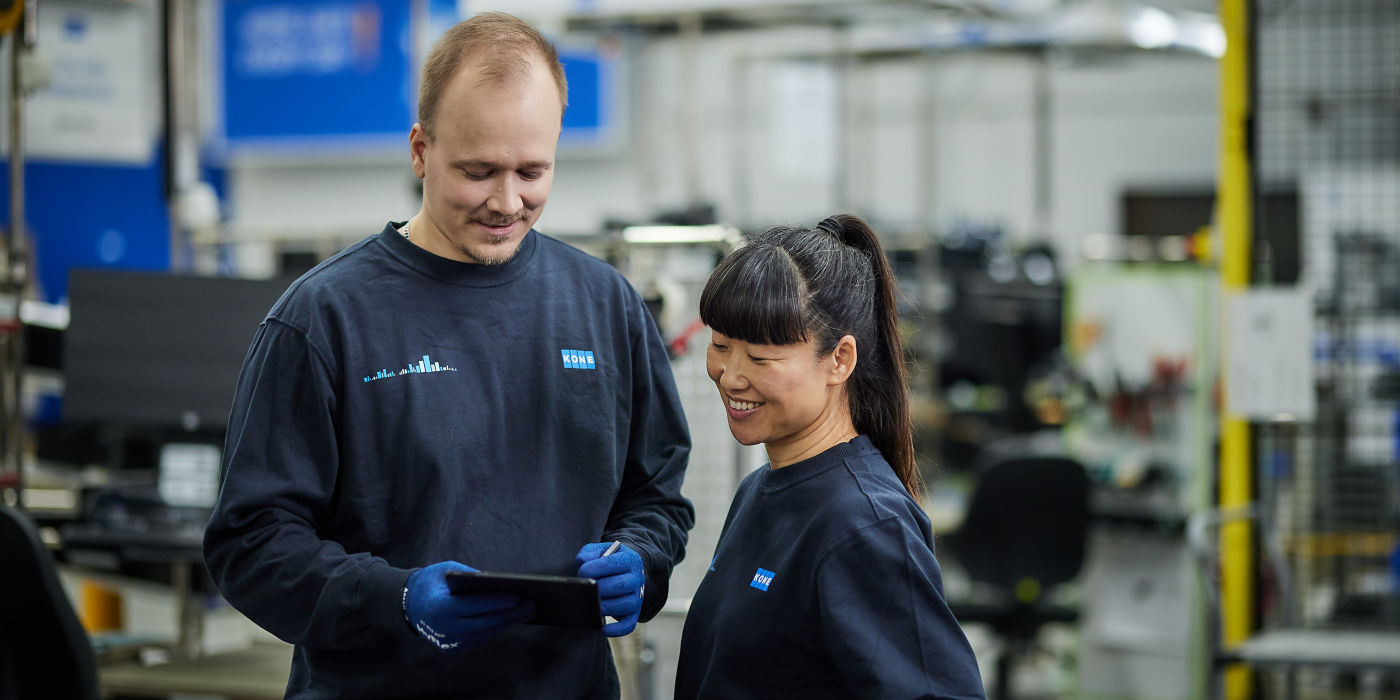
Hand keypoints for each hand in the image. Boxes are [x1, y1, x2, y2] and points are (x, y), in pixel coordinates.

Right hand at [403, 561, 533, 651]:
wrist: (409, 605)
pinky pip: (479, 638)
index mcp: (439, 607)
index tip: (517, 597)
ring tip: (528, 612)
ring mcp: (448, 641)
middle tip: (531, 605)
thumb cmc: (432, 582)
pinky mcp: (452, 648)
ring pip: (484, 633)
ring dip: (507, 623)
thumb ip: (469, 575)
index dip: (496, 602)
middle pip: (483, 623)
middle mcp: (444, 628)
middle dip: (509, 615)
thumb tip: (498, 583)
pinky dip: (496, 628)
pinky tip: (512, 619)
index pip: (473, 606)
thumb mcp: (446, 570)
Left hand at [576, 542, 644, 636]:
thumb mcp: (600, 550)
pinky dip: (617, 629)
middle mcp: (637, 577)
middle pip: (622, 585)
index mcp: (629, 559)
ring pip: (626, 605)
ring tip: (592, 606)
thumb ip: (589, 552)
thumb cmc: (608, 561)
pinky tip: (603, 629)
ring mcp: (637, 596)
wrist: (627, 570)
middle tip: (587, 591)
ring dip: (607, 607)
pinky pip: (629, 624)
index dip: (596, 568)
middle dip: (601, 589)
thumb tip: (582, 562)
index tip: (582, 572)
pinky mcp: (634, 612)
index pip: (613, 563)